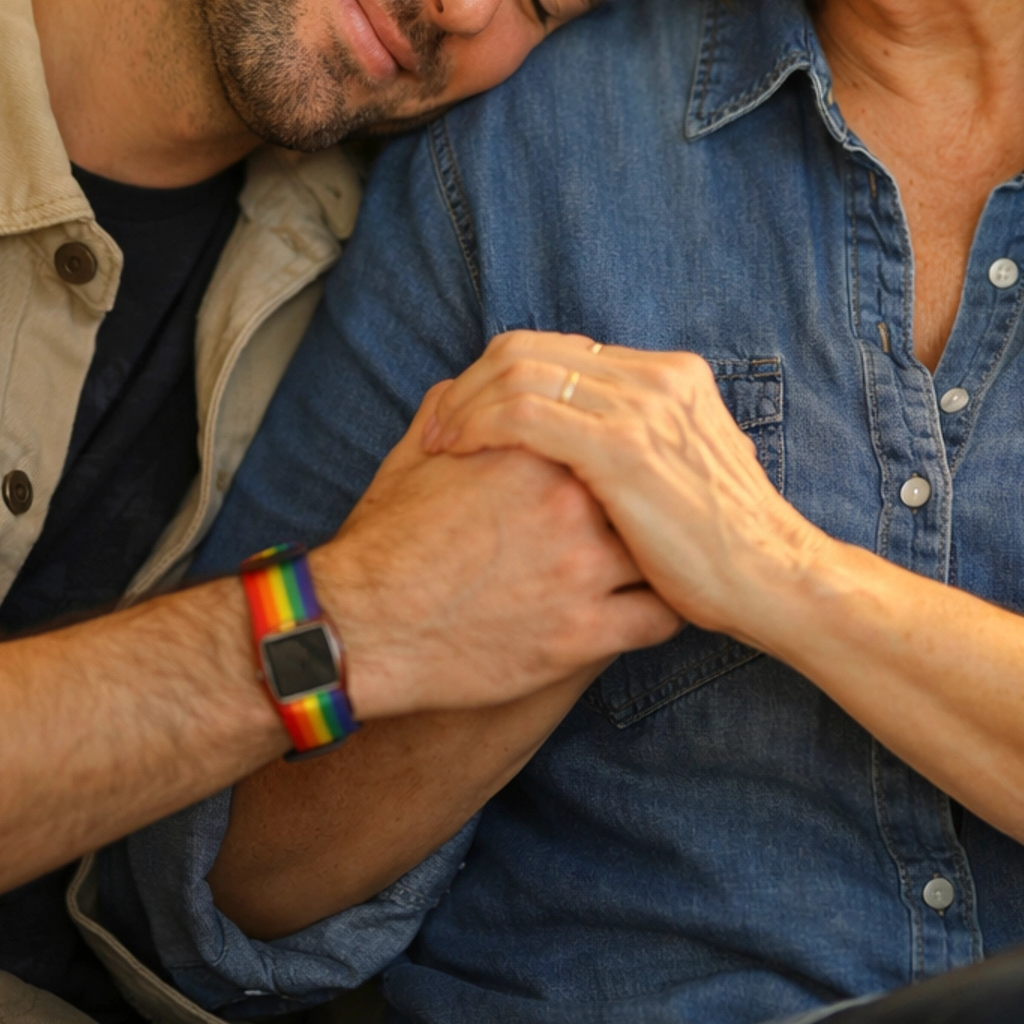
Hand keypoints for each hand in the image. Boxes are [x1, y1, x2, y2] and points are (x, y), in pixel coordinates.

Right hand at [310, 382, 680, 716]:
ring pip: (663, 554)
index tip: (626, 469)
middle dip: (650, 503)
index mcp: (536, 450)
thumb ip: (456, 409)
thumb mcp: (416, 456)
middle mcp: (569, 503)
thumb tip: (478, 386)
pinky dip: (662, 612)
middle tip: (654, 515)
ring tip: (659, 564)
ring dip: (663, 559)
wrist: (360, 627)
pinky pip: (660, 618)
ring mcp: (581, 571)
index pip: (614, 431)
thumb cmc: (387, 541)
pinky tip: (646, 609)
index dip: (624, 452)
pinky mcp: (583, 636)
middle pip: (647, 489)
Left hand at [423, 335, 814, 638]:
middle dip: (472, 382)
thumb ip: (643, 445)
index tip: (465, 415)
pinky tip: (453, 452)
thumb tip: (589, 440)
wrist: (773, 582)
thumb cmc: (720, 551)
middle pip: (531, 348)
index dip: (500, 376)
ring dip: (465, 403)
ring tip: (438, 441)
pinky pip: (523, 412)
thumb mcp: (684, 475)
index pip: (559, 349)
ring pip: (518, 371)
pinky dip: (477, 423)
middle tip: (438, 425)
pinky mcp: (623, 448)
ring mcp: (642, 408)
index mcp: (670, 376)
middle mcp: (657, 377)